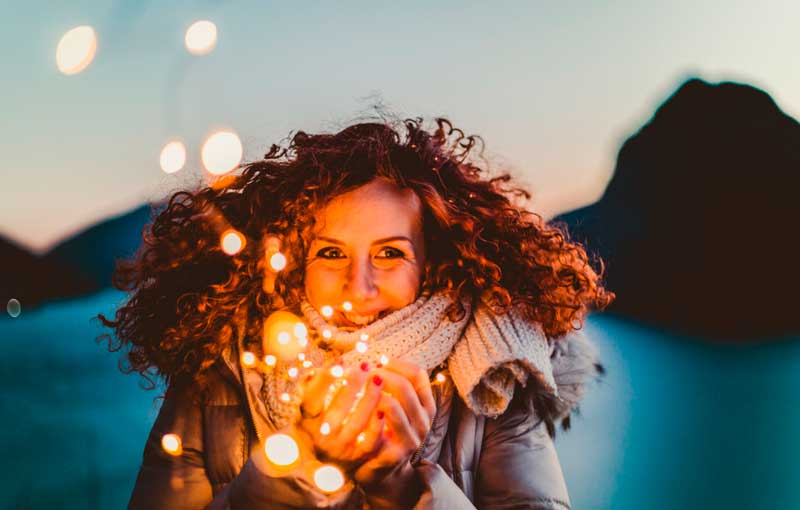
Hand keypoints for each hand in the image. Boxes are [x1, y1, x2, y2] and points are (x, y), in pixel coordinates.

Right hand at [298, 359, 385, 470]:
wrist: (322, 460)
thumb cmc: (316, 422)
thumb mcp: (308, 406)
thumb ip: (310, 387)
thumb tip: (316, 370)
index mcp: (307, 421)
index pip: (312, 398)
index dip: (325, 379)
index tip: (340, 359)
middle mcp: (322, 437)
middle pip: (338, 409)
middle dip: (353, 385)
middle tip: (365, 366)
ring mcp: (341, 448)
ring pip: (358, 423)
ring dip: (370, 398)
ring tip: (378, 379)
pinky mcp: (358, 456)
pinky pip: (371, 441)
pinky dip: (378, 424)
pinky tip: (384, 405)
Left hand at [354, 358, 435, 492]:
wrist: (379, 469)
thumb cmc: (384, 430)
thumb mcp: (394, 405)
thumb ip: (391, 384)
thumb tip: (373, 360)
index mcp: (426, 406)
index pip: (418, 373)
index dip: (396, 363)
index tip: (377, 362)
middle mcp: (424, 422)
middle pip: (404, 386)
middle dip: (380, 375)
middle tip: (363, 373)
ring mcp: (412, 439)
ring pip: (392, 405)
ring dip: (371, 393)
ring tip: (358, 389)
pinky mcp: (396, 453)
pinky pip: (380, 428)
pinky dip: (367, 414)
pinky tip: (355, 409)